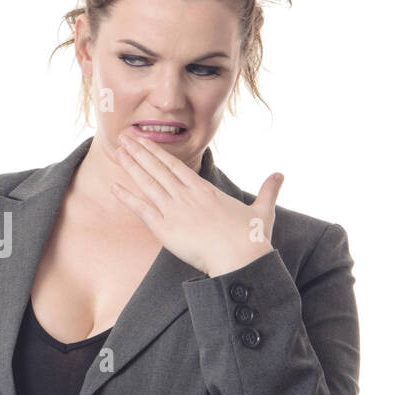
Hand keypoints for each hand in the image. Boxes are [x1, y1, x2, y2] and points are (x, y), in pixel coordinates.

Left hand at [112, 129, 282, 276]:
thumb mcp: (262, 210)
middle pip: (158, 168)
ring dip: (131, 166)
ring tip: (118, 150)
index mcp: (205, 190)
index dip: (158, 152)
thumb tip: (280, 175)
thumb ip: (269, 191)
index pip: (176, 166)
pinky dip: (127, 197)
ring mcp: (174, 210)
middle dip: (140, 151)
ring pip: (148, 183)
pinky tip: (114, 186)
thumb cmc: (251, 239)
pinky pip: (141, 209)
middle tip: (124, 136)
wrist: (240, 258)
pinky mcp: (165, 228)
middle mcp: (186, 195)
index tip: (146, 141)